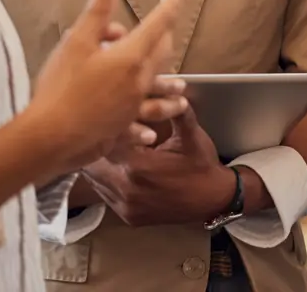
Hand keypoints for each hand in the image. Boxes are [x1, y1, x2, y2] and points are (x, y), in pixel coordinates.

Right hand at [27, 0, 185, 177]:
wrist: (51, 135)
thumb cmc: (62, 85)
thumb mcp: (76, 42)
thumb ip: (97, 12)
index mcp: (131, 56)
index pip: (158, 23)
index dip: (171, 4)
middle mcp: (140, 80)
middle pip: (162, 55)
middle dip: (167, 39)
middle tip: (168, 27)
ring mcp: (134, 106)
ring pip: (160, 93)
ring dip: (170, 89)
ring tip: (181, 89)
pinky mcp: (123, 127)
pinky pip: (141, 122)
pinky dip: (148, 123)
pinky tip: (152, 133)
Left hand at [82, 105, 238, 225]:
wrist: (212, 200)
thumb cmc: (201, 166)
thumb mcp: (191, 136)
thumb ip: (176, 112)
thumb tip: (168, 89)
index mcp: (138, 166)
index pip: (106, 144)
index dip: (104, 131)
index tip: (106, 121)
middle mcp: (127, 188)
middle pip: (94, 164)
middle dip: (97, 148)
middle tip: (100, 134)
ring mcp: (126, 206)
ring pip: (96, 182)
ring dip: (99, 165)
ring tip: (104, 150)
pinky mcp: (128, 217)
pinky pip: (105, 196)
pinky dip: (106, 182)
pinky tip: (115, 170)